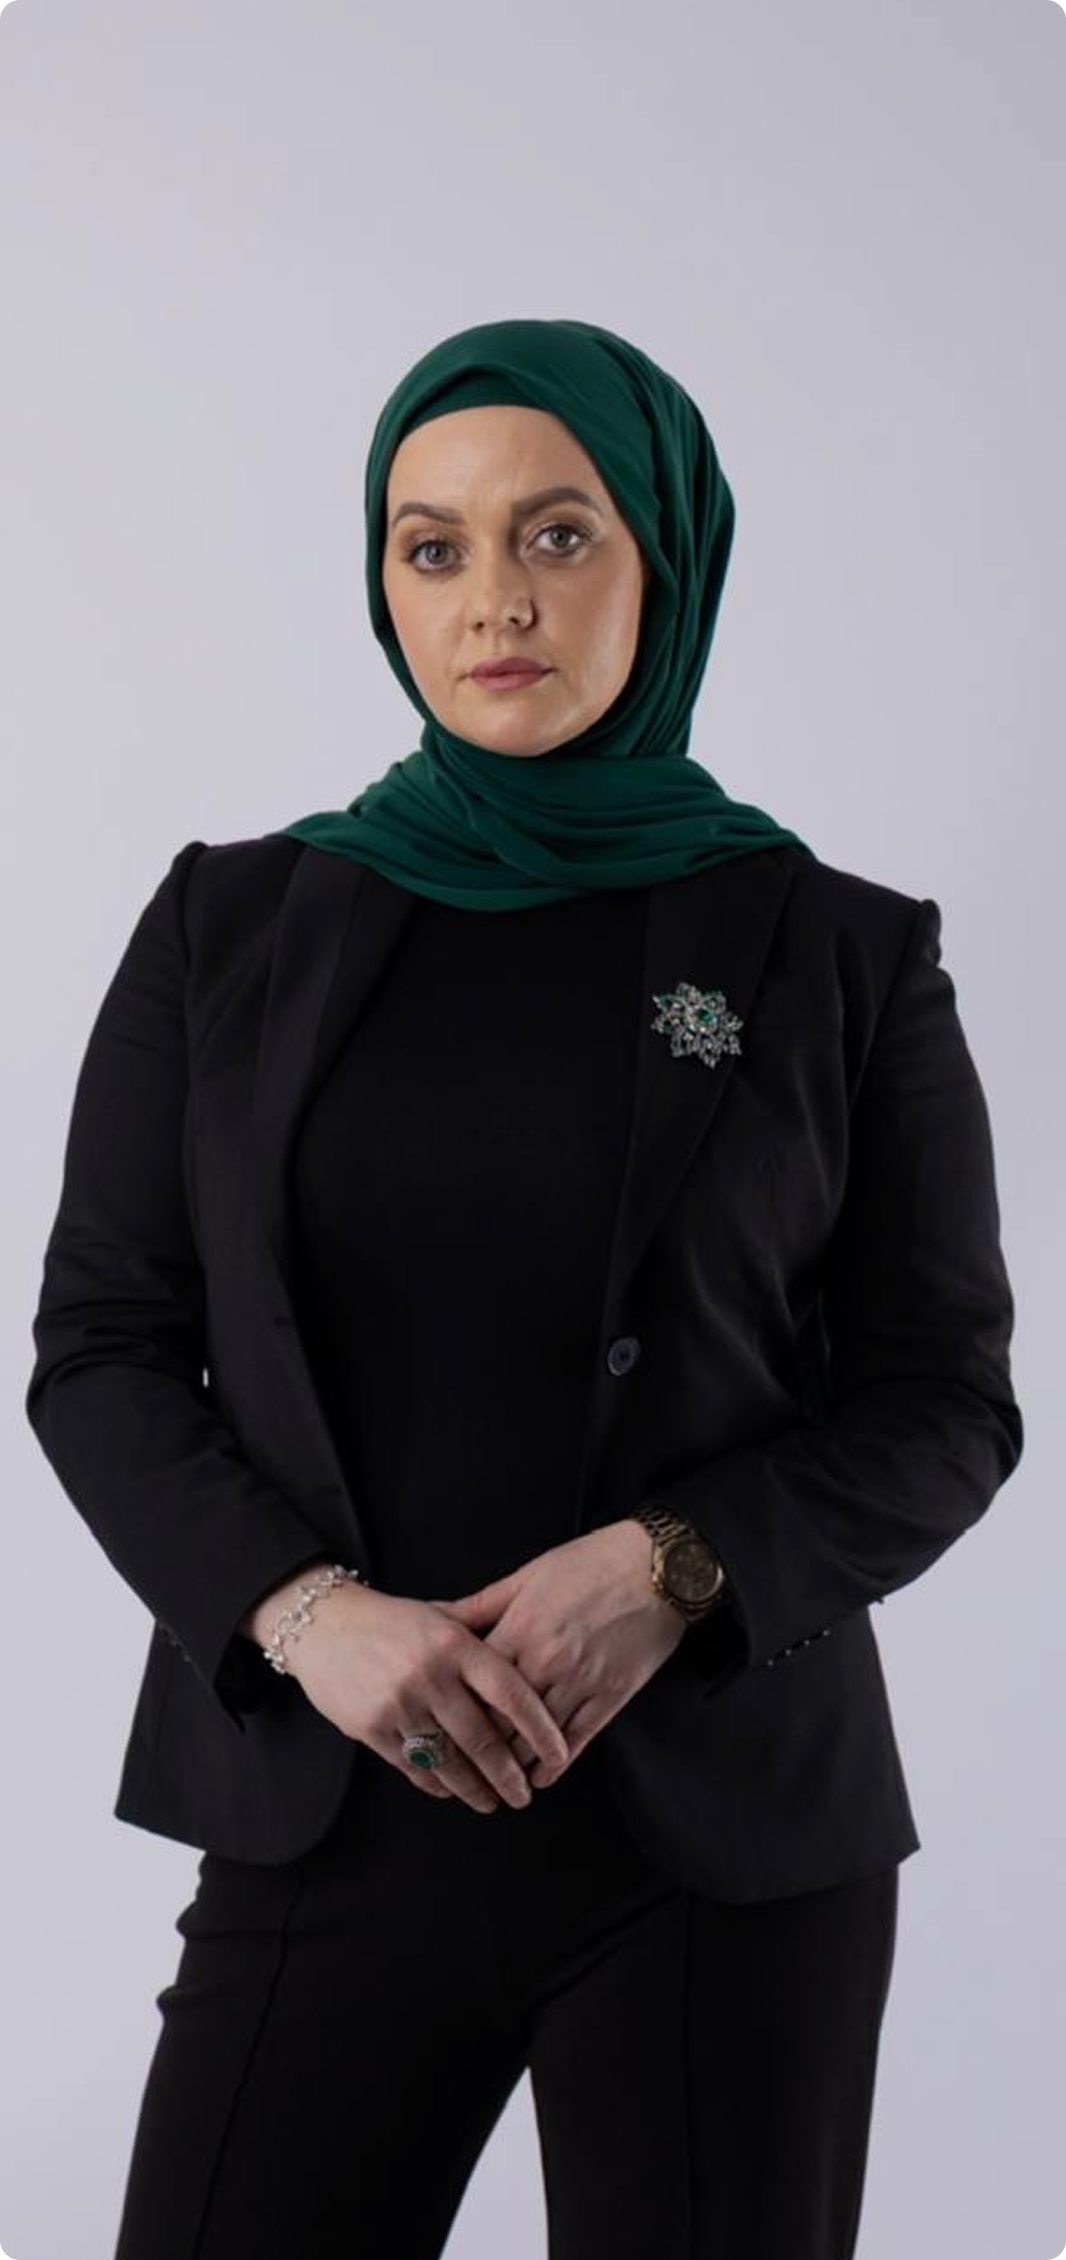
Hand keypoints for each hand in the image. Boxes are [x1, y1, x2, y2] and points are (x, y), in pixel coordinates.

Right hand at [283, 1582, 570, 1814]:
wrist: (322, 1625)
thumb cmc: (392, 1621)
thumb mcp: (441, 1615)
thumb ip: (483, 1637)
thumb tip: (537, 1659)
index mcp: (455, 1644)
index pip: (511, 1693)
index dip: (540, 1728)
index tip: (560, 1754)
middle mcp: (430, 1674)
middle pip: (483, 1739)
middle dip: (509, 1775)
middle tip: (523, 1794)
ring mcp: (399, 1703)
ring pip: (449, 1761)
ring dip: (475, 1789)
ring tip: (492, 1802)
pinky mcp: (371, 1727)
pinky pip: (413, 1767)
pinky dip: (436, 1784)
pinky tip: (451, 1791)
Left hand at [429, 1521, 685, 1786]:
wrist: (657, 1566)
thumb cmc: (590, 1563)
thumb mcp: (527, 1575)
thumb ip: (480, 1604)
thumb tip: (435, 1615)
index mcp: (520, 1628)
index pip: (473, 1683)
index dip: (455, 1710)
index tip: (440, 1729)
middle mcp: (546, 1659)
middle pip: (500, 1719)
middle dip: (479, 1748)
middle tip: (462, 1767)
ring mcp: (581, 1680)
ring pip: (536, 1737)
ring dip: (514, 1765)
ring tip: (496, 1782)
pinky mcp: (611, 1695)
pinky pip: (577, 1739)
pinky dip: (555, 1764)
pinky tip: (540, 1777)